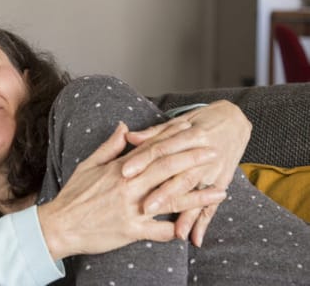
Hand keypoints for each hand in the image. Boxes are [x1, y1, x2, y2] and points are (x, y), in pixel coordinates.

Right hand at [37, 122, 225, 259]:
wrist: (58, 224)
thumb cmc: (73, 195)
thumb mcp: (88, 165)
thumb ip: (110, 147)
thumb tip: (125, 127)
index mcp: (119, 169)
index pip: (151, 148)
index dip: (172, 138)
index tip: (191, 129)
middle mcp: (128, 186)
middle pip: (166, 169)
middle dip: (192, 159)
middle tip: (214, 152)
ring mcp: (131, 208)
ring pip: (170, 200)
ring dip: (197, 195)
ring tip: (219, 192)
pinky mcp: (130, 230)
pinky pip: (158, 232)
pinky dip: (175, 231)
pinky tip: (192, 230)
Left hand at [122, 100, 251, 245]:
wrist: (235, 120)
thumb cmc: (200, 121)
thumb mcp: (178, 122)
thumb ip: (154, 133)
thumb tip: (130, 137)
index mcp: (188, 135)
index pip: (160, 149)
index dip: (142, 160)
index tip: (124, 172)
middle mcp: (203, 153)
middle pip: (179, 174)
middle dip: (163, 192)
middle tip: (145, 207)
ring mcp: (214, 170)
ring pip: (196, 193)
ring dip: (186, 213)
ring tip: (175, 232)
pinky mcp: (221, 182)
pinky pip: (212, 206)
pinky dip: (204, 223)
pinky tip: (195, 239)